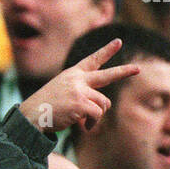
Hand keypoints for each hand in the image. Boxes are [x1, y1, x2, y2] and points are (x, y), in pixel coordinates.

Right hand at [18, 38, 138, 133]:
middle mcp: (77, 79)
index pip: (92, 60)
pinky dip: (93, 123)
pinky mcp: (81, 104)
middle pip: (107, 75)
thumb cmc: (46, 106)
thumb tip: (102, 107)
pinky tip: (84, 127)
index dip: (107, 51)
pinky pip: (97, 114)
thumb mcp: (62, 91)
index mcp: (72, 74)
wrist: (31, 115)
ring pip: (103, 103)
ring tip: (85, 121)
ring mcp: (79, 91)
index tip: (118, 42)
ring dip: (97, 115)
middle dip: (124, 72)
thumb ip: (82, 92)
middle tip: (138, 69)